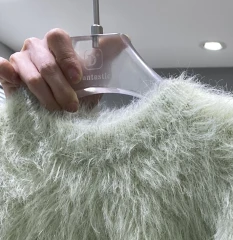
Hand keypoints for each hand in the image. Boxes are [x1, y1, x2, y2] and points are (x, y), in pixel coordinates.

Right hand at [0, 28, 124, 111]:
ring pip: (32, 75)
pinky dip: (8, 75)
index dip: (68, 58)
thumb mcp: (95, 76)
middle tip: (72, 106)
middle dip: (62, 89)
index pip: (59, 38)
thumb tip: (122, 40)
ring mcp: (21, 60)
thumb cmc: (77, 91)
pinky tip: (17, 85)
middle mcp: (38, 48)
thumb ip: (105, 57)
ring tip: (57, 110)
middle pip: (47, 63)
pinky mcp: (9, 74)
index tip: (78, 79)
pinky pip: (3, 69)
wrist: (62, 111)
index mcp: (57, 44)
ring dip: (47, 97)